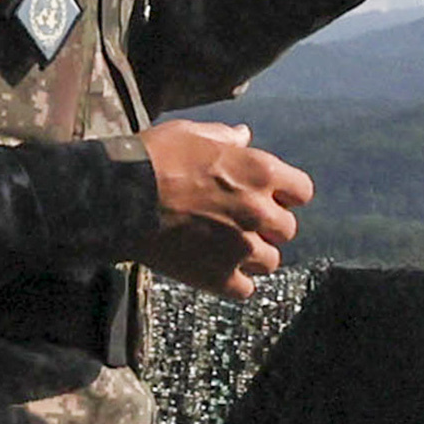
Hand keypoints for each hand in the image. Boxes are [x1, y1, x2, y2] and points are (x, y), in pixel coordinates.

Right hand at [138, 116, 308, 291]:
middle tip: (243, 223)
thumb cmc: (154, 158)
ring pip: (271, 262)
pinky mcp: (218, 276)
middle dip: (269, 227)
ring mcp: (240, 247)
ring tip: (228, 248)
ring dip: (254, 256)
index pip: (302, 191)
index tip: (270, 197)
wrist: (121, 197)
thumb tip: (244, 135)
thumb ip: (225, 137)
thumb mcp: (192, 133)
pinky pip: (244, 289)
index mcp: (259, 172)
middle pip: (287, 229)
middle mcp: (258, 211)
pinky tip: (216, 270)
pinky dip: (233, 282)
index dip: (286, 195)